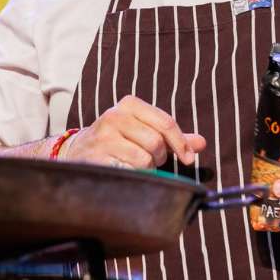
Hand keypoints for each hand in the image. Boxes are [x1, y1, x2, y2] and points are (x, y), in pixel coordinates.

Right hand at [61, 95, 205, 167]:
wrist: (78, 152)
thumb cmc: (118, 140)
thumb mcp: (143, 130)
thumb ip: (172, 136)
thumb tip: (202, 143)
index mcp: (129, 104)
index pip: (166, 122)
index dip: (181, 143)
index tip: (189, 158)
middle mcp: (114, 117)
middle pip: (156, 142)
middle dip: (159, 157)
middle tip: (151, 160)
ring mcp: (103, 138)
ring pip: (144, 159)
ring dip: (147, 168)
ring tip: (135, 164)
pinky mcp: (97, 158)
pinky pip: (130, 171)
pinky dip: (134, 175)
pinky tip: (125, 171)